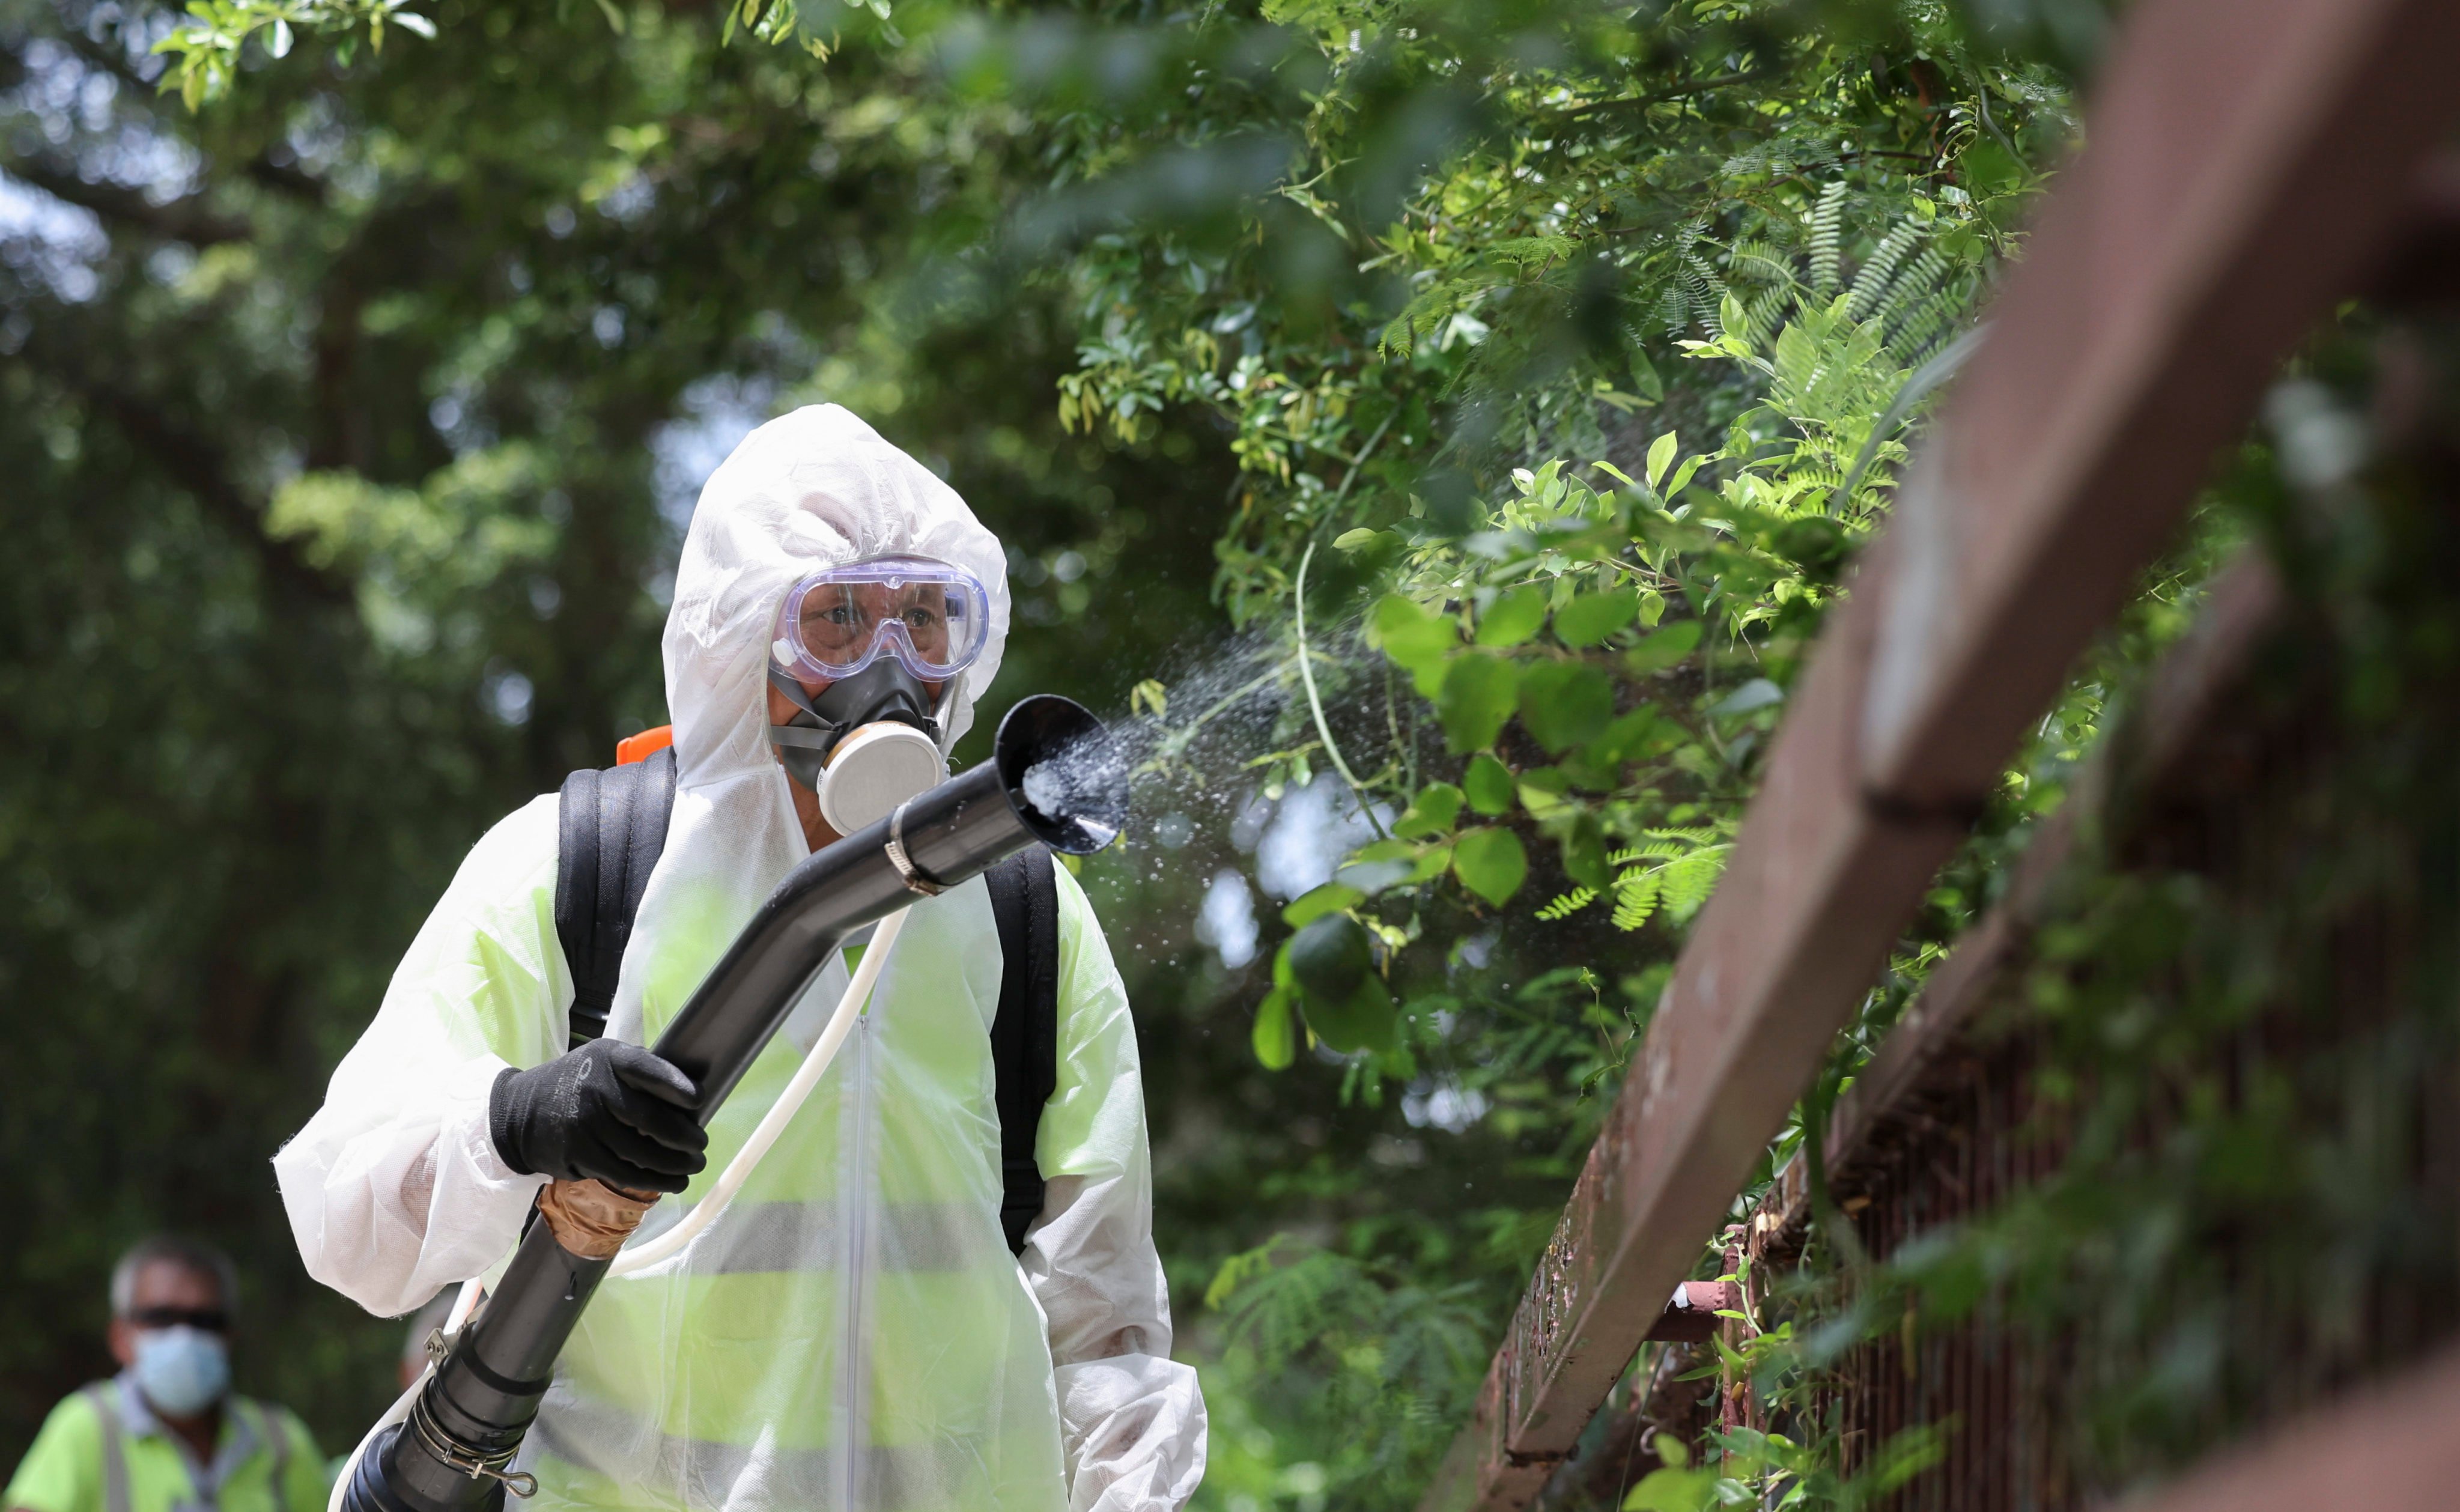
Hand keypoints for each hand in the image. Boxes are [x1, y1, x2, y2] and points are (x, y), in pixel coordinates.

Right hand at [488, 1040, 707, 1193]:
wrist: (519, 1112)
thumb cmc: (578, 1083)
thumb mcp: (604, 1060)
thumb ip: (640, 1072)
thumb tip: (690, 1098)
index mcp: (608, 1058)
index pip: (646, 1069)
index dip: (675, 1085)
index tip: (699, 1100)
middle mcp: (594, 1090)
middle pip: (649, 1118)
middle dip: (683, 1137)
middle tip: (701, 1145)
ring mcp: (584, 1125)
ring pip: (639, 1153)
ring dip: (674, 1165)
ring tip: (692, 1168)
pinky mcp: (577, 1155)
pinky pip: (622, 1172)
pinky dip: (651, 1180)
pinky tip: (670, 1181)